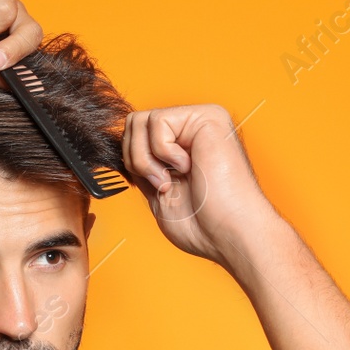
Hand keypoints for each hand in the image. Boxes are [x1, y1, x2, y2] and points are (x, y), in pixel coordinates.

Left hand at [120, 105, 273, 263]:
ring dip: (147, 159)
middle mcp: (191, 127)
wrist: (230, 233)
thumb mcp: (156, 190)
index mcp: (181, 144)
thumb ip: (142, 165)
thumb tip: (119, 146)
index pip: (134, 136)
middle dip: (136, 160)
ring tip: (172, 179)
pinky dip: (163, 152)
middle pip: (132, 124)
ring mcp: (200, 119)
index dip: (132, 163)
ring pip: (139, 121)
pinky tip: (187, 168)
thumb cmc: (202, 223)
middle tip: (163, 184)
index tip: (155, 186)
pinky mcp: (207, 117)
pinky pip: (157, 122)